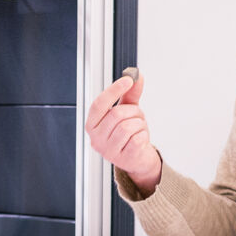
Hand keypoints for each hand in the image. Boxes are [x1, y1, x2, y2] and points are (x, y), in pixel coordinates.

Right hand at [86, 72, 161, 194]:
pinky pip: (137, 139)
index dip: (113, 90)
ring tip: (138, 128)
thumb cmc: (129, 134)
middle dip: (133, 111)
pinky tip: (140, 139)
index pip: (99, 104)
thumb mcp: (128, 111)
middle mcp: (96, 138)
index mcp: (92, 124)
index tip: (127, 80)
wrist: (137, 159)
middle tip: (137, 115)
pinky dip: (143, 135)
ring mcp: (108, 150)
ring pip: (128, 126)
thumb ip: (130, 94)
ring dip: (140, 124)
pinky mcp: (122, 159)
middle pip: (116, 114)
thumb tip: (136, 76)